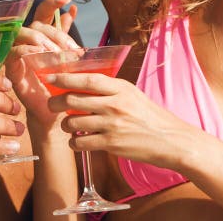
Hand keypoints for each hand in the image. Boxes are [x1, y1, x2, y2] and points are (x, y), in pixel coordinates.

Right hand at [6, 0, 79, 131]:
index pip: (43, 12)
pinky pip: (14, 53)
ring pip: (23, 34)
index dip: (52, 3)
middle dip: (56, 34)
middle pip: (37, 24)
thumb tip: (72, 10)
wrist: (53, 111)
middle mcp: (27, 42)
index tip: (67, 1)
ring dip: (42, 40)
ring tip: (57, 53)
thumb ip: (65, 35)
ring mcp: (17, 54)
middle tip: (72, 49)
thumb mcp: (66, 57)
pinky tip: (40, 54)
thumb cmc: (58, 83)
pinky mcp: (11, 69)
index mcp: (40, 36)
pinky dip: (27, 50)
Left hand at [46, 72, 200, 169]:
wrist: (171, 140)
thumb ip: (110, 89)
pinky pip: (80, 142)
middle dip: (56, 102)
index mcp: (120, 88)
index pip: (87, 79)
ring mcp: (112, 125)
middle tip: (52, 104)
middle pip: (73, 99)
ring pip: (72, 122)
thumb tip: (82, 83)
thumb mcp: (132, 94)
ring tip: (69, 125)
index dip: (65, 77)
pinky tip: (77, 140)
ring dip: (64, 124)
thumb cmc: (150, 116)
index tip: (51, 77)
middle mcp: (115, 104)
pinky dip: (74, 142)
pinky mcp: (111, 144)